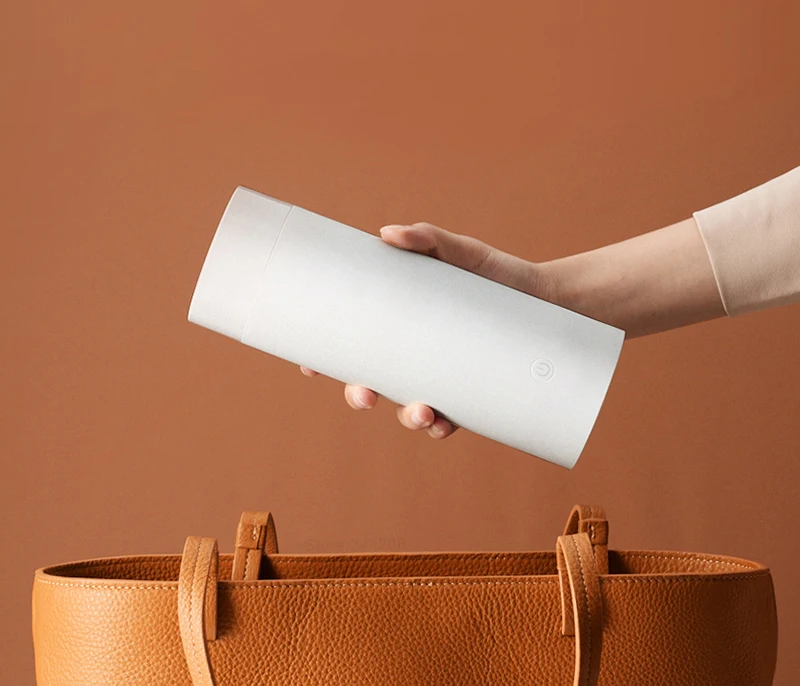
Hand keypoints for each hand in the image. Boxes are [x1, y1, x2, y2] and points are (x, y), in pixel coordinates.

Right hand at [299, 222, 554, 439]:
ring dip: (405, 417)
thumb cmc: (498, 274)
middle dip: (359, 395)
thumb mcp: (463, 253)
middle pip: (372, 383)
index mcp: (402, 326)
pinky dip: (439, 426)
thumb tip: (387, 233)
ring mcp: (442, 377)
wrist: (551, 300)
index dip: (326, 359)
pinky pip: (447, 419)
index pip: (354, 345)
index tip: (310, 367)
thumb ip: (429, 240)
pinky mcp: (471, 394)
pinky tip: (441, 424)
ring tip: (420, 410)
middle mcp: (416, 356)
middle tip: (364, 394)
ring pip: (408, 407)